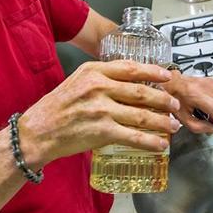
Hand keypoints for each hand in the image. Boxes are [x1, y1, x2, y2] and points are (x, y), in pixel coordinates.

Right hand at [15, 61, 181, 168]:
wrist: (37, 132)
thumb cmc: (56, 108)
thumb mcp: (77, 82)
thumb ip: (101, 80)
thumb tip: (131, 84)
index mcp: (93, 71)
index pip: (131, 68)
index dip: (153, 72)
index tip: (167, 76)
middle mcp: (99, 87)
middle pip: (141, 91)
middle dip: (163, 99)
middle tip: (175, 104)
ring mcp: (101, 110)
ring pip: (142, 115)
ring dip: (162, 121)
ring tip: (173, 125)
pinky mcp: (102, 131)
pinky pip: (134, 136)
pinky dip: (150, 141)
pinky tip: (160, 144)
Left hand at [162, 73, 212, 133]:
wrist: (173, 84)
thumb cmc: (176, 100)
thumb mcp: (183, 118)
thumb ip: (198, 127)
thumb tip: (212, 129)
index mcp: (197, 96)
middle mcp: (206, 87)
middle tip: (211, 121)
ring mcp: (211, 83)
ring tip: (211, 112)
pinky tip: (212, 104)